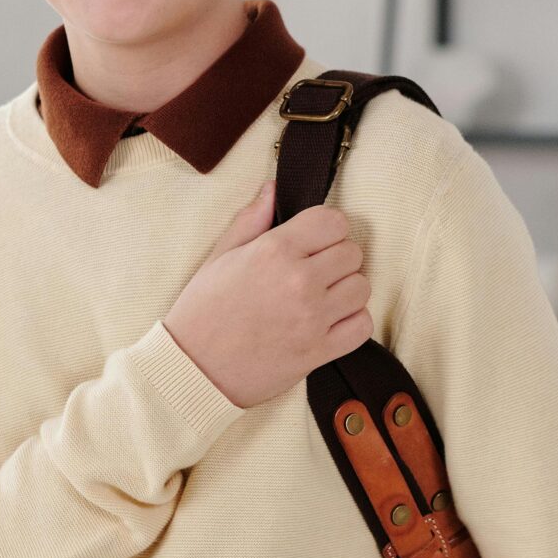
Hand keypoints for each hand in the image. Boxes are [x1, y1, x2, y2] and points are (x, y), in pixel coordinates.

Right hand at [165, 178, 371, 408]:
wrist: (194, 368)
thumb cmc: (202, 311)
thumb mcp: (219, 256)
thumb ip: (251, 220)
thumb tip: (274, 189)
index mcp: (275, 251)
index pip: (334, 221)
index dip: (327, 229)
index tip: (314, 242)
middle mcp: (299, 281)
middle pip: (353, 253)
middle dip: (337, 258)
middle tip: (314, 271)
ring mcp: (313, 318)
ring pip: (362, 288)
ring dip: (346, 290)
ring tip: (320, 297)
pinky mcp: (320, 351)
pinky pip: (362, 325)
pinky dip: (352, 322)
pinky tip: (330, 321)